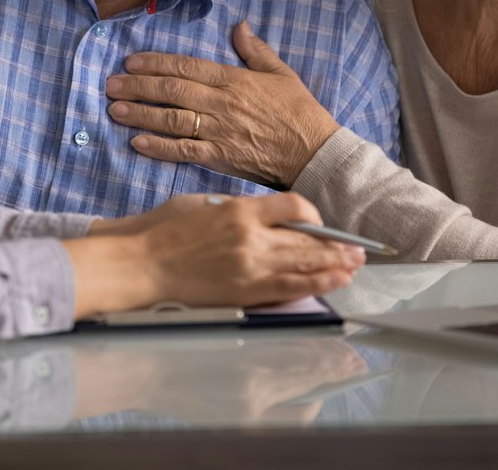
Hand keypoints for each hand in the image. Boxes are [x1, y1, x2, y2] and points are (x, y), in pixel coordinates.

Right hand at [64, 191, 364, 317]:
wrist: (138, 264)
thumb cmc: (165, 229)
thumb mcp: (207, 203)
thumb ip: (243, 209)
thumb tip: (271, 216)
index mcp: (241, 211)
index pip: (295, 206)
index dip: (313, 214)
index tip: (317, 220)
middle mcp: (251, 239)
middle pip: (307, 241)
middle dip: (336, 246)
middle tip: (359, 249)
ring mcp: (249, 269)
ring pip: (303, 267)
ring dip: (333, 267)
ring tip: (354, 268)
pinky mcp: (242, 294)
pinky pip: (287, 291)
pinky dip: (313, 286)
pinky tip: (330, 284)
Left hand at [105, 22, 339, 185]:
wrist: (313, 151)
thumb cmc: (300, 111)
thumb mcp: (282, 73)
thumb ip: (256, 50)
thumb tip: (239, 26)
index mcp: (235, 80)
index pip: (187, 67)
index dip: (156, 63)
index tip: (132, 60)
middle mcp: (222, 104)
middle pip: (172, 91)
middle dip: (138, 86)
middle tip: (111, 84)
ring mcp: (219, 132)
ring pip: (171, 120)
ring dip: (140, 114)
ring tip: (115, 109)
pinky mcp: (220, 157)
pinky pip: (183, 151)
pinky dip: (158, 147)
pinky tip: (137, 142)